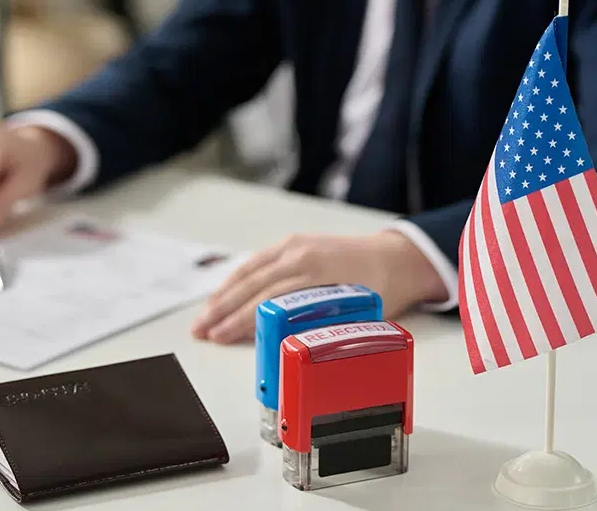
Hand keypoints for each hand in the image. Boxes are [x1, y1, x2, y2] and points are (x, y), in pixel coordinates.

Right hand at [191, 230, 447, 343]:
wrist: (395, 256)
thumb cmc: (382, 287)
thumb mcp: (359, 312)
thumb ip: (326, 327)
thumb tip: (293, 352)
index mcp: (317, 270)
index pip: (269, 298)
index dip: (241, 319)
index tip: (220, 336)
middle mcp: (301, 253)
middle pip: (252, 284)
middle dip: (222, 310)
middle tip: (200, 332)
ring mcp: (294, 245)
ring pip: (249, 271)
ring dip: (223, 295)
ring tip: (203, 318)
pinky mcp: (292, 244)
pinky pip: (257, 262)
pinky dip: (236, 280)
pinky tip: (222, 295)